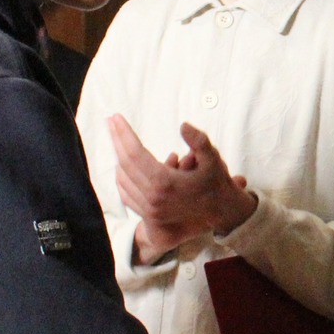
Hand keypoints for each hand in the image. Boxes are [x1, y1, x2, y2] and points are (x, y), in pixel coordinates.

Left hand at [108, 115, 257, 263]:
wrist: (222, 214)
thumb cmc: (217, 184)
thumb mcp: (213, 160)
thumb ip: (199, 141)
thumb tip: (183, 126)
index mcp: (165, 183)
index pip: (135, 153)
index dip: (124, 133)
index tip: (116, 117)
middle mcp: (152, 197)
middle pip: (124, 164)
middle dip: (116, 140)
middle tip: (111, 122)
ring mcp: (149, 208)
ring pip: (122, 179)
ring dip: (118, 157)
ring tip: (118, 140)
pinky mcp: (149, 215)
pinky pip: (126, 194)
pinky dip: (121, 178)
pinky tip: (122, 166)